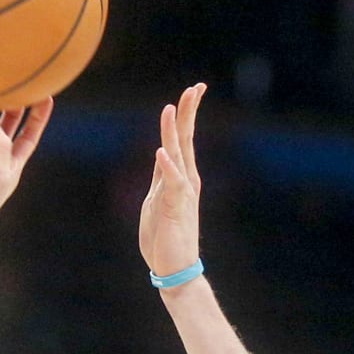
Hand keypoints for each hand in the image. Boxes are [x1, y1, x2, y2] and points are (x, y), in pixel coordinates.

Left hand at [138, 83, 206, 278]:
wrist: (174, 266)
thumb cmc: (164, 236)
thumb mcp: (158, 199)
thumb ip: (162, 177)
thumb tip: (162, 155)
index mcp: (180, 177)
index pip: (182, 140)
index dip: (185, 115)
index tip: (191, 91)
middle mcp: (185, 180)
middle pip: (185, 140)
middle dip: (188, 113)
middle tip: (195, 87)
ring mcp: (181, 193)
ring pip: (178, 155)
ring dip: (173, 132)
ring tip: (172, 108)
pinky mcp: (174, 208)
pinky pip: (171, 184)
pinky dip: (167, 167)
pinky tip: (162, 151)